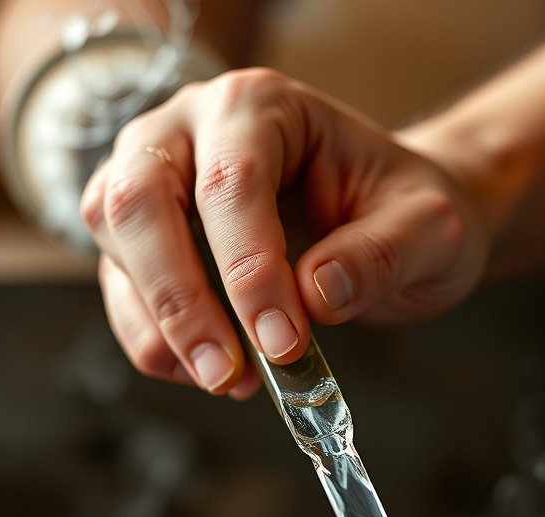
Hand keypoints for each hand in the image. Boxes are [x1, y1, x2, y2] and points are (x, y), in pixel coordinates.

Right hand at [80, 68, 489, 395]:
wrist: (394, 224)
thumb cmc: (406, 213)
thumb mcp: (428, 229)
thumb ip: (382, 254)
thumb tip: (313, 296)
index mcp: (260, 106)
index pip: (231, 183)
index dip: (249, 270)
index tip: (283, 343)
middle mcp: (189, 129)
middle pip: (140, 201)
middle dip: (179, 299)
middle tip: (227, 374)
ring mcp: (156, 179)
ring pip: (116, 243)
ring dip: (161, 326)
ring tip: (228, 381)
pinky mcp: (147, 239)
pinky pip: (123, 288)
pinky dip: (155, 341)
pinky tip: (210, 374)